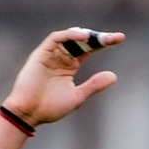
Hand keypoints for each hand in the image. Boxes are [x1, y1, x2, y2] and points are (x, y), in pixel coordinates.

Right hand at [2, 27, 124, 126]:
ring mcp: (51, 54)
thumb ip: (93, 85)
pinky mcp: (41, 53)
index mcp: (70, 66)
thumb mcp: (77, 97)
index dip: (104, 42)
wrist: (28, 113)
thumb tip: (114, 76)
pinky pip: (56, 38)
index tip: (120, 38)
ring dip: (86, 35)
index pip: (89, 49)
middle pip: (82, 41)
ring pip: (71, 37)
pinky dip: (70, 35)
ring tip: (101, 38)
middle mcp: (62, 56)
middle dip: (98, 37)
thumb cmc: (50, 108)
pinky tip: (83, 37)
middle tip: (114, 38)